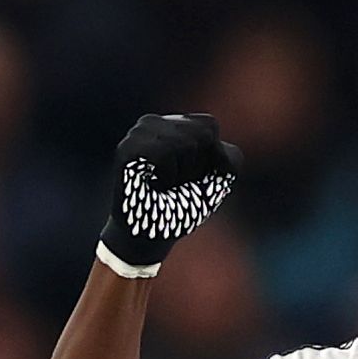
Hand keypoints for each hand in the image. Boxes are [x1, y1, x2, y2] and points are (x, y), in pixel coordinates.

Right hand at [96, 114, 241, 277]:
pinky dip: (166, 176)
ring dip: (181, 173)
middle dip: (197, 166)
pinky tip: (151, 184)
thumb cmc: (182, 205)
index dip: (209, 157)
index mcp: (174, 124)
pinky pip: (163, 153)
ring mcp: (137, 134)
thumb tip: (211, 140)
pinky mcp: (126, 149)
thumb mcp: (220, 179)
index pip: (209, 125)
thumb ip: (231, 155)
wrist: (152, 236)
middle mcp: (153, 123)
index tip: (191, 176)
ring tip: (163, 184)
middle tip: (176, 183)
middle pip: (202, 133)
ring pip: (185, 143)